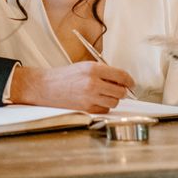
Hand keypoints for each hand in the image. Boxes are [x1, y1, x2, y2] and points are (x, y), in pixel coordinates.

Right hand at [10, 62, 135, 112]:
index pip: (121, 75)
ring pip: (114, 102)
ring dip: (113, 99)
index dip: (129, 80)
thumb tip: (122, 81)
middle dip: (123, 91)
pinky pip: (105, 110)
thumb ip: (103, 72)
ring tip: (105, 94)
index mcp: (93, 69)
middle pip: (120, 91)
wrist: (46, 87)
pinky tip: (96, 101)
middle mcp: (93, 83)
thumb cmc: (65, 76)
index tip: (131, 83)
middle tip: (120, 90)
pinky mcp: (86, 109)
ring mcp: (90, 97)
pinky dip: (104, 107)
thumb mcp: (84, 67)